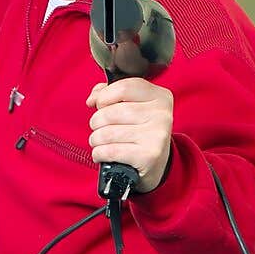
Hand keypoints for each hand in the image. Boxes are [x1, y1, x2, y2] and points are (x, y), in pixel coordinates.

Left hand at [86, 78, 173, 193]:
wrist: (156, 164)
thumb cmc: (141, 133)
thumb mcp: (134, 107)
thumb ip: (111, 93)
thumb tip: (93, 99)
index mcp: (160, 97)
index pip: (124, 88)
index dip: (104, 96)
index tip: (99, 105)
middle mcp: (161, 115)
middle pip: (112, 112)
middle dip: (96, 121)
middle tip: (98, 128)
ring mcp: (156, 136)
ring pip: (109, 133)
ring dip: (95, 139)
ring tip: (98, 142)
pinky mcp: (148, 156)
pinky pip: (111, 151)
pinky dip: (99, 153)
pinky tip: (101, 154)